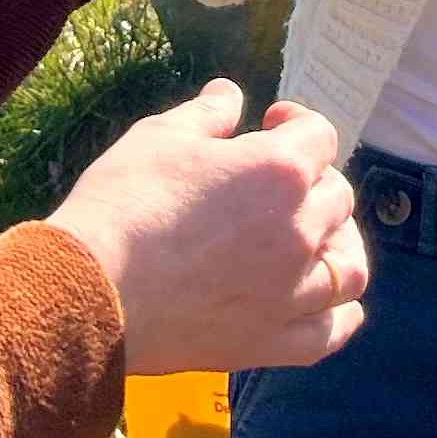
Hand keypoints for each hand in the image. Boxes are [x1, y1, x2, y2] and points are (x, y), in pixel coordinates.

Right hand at [44, 81, 368, 375]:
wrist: (88, 291)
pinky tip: (327, 304)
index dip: (295, 123)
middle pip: (336, 198)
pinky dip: (338, 317)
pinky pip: (329, 333)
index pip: (319, 136)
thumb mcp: (159, 136)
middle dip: (311, 181)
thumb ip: (207, 113)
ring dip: (339, 245)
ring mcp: (290, 293)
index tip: (268, 125)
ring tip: (315, 239)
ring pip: (348, 267)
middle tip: (272, 185)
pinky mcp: (269, 341)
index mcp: (279, 171)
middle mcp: (299, 231)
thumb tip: (231, 96)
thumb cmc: (122, 204)